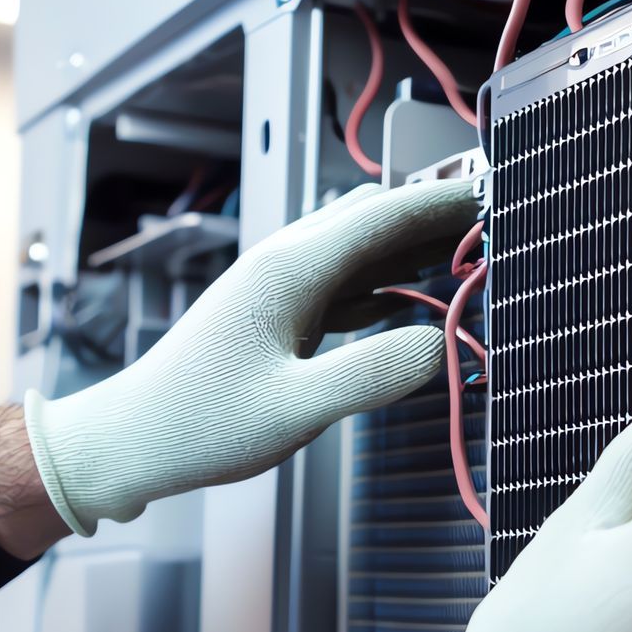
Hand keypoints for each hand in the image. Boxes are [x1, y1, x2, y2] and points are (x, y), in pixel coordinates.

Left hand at [25, 179, 480, 532]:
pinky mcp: (278, 315)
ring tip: (471, 252)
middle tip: (497, 223)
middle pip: (372, 219)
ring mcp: (280, 288)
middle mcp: (286, 264)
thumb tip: (442, 345)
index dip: (443, 200)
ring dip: (413, 247)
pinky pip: (345, 283)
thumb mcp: (296, 409)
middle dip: (435, 215)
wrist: (133, 440)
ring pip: (360, 249)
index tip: (498, 191)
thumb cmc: (201, 424)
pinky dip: (387, 282)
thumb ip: (372, 375)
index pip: (381, 215)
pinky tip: (416, 296)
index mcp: (290, 270)